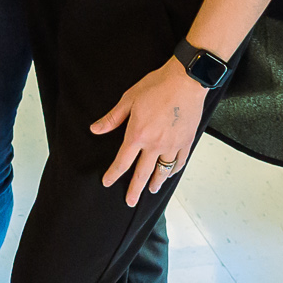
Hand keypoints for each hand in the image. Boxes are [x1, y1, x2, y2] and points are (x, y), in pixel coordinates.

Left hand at [91, 58, 205, 207]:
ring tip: (151, 191)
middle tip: (130, 202)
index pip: (122, 161)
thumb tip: (95, 129)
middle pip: (142, 174)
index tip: (107, 182)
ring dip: (156, 183)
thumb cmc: (157, 86)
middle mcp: (155, 145)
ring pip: (163, 171)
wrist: (185, 81)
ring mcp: (172, 145)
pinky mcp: (186, 142)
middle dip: (134, 190)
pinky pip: (179, 162)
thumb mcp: (128, 99)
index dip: (113, 174)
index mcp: (137, 135)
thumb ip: (112, 118)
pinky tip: (170, 173)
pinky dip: (174, 170)